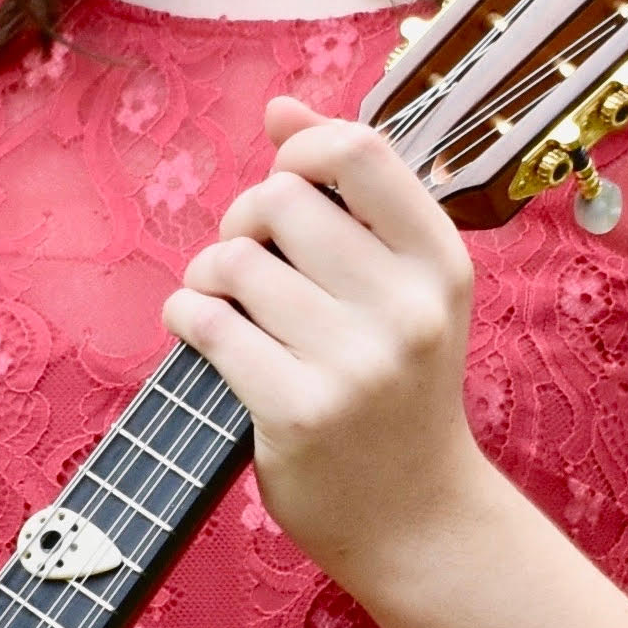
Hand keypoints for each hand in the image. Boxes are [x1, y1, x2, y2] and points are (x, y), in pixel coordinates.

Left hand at [162, 97, 484, 599]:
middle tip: (250, 260)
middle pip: (280, 200)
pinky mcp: (297, 412)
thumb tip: (279, 107)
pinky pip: (205, 323)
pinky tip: (202, 335)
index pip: (359, 149)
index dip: (302, 147)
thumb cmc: (399, 389)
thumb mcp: (404, 289)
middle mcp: (407, 309)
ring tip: (230, 308)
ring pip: (232, 262)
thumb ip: (350, 194)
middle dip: (244, 219)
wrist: (417, 519)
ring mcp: (355, 364)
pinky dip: (186, 318)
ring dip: (210, 277)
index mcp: (441, 264)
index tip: (285, 180)